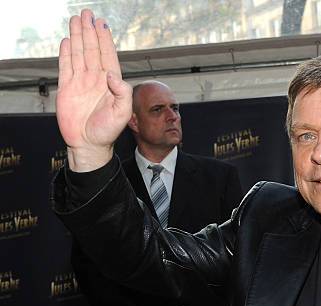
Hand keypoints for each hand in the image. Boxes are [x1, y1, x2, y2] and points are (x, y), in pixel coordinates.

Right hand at [56, 9, 131, 171]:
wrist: (88, 145)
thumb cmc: (107, 132)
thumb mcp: (122, 113)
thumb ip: (122, 93)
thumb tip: (111, 74)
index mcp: (111, 83)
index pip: (107, 55)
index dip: (104, 39)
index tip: (101, 23)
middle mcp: (96, 80)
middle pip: (92, 49)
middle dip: (90, 31)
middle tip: (87, 13)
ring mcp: (81, 83)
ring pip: (79, 54)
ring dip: (77, 37)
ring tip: (76, 20)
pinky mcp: (67, 89)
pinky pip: (66, 66)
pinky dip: (66, 53)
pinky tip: (66, 41)